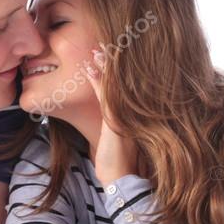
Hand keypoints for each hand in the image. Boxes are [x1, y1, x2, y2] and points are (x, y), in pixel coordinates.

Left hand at [83, 48, 137, 183]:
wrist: (123, 179)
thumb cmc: (117, 163)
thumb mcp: (117, 141)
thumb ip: (116, 127)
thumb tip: (111, 123)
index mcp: (131, 115)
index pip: (125, 88)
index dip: (118, 71)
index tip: (113, 54)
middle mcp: (131, 113)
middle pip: (122, 82)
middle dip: (115, 62)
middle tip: (108, 44)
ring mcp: (124, 116)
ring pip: (115, 85)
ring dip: (107, 65)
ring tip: (99, 49)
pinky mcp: (115, 121)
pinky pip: (106, 96)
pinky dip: (99, 80)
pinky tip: (92, 68)